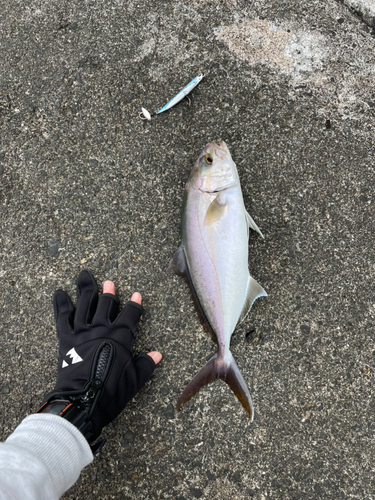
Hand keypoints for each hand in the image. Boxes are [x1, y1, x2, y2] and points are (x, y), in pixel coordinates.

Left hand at [38, 270, 160, 445]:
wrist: (83, 400)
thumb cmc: (112, 391)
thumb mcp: (135, 380)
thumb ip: (146, 364)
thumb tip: (157, 355)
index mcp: (120, 336)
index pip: (130, 314)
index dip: (134, 304)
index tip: (136, 295)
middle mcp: (102, 328)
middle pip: (106, 304)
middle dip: (109, 291)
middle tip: (109, 282)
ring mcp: (83, 331)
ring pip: (85, 304)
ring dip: (86, 289)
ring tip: (85, 276)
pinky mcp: (66, 338)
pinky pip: (62, 316)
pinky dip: (61, 303)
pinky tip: (59, 292)